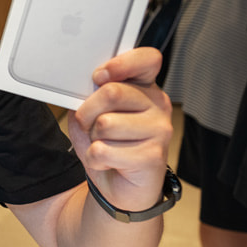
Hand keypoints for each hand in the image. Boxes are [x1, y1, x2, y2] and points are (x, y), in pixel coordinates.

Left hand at [67, 48, 172, 212]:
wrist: (118, 186)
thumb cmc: (106, 144)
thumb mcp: (92, 114)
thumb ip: (90, 96)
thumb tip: (86, 89)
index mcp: (144, 88)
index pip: (147, 60)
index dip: (121, 64)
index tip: (99, 76)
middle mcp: (158, 104)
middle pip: (111, 93)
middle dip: (86, 112)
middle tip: (90, 126)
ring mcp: (160, 130)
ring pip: (105, 124)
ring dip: (91, 139)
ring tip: (103, 146)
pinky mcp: (153, 156)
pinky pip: (104, 151)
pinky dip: (94, 159)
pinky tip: (107, 163)